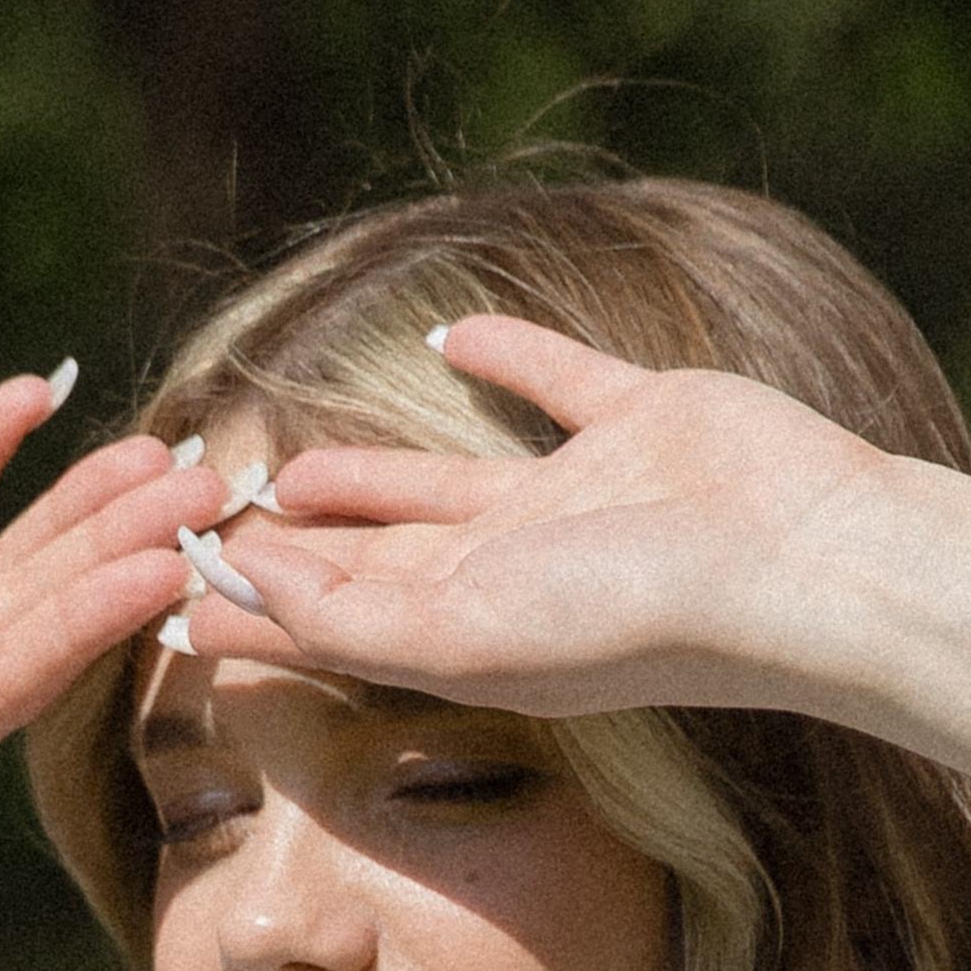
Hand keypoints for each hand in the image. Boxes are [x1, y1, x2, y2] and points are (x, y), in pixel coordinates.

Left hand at [171, 316, 901, 720]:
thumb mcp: (468, 632)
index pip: (333, 624)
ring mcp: (579, 497)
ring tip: (283, 465)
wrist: (801, 564)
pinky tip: (442, 337)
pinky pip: (550, 381)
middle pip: (372, 560)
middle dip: (290, 552)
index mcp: (470, 633)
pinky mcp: (640, 419)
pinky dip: (498, 356)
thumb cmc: (638, 618)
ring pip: (441, 482)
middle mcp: (515, 573)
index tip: (169, 600)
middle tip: (201, 529)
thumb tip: (239, 583)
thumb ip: (349, 614)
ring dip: (362, 475)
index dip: (253, 613)